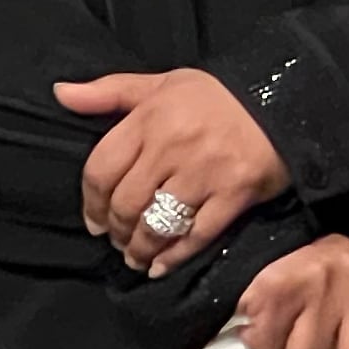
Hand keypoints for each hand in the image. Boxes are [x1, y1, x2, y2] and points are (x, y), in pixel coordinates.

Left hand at [58, 67, 284, 276]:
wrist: (288, 95)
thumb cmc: (219, 94)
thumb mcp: (164, 83)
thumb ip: (111, 92)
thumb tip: (60, 93)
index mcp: (151, 118)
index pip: (100, 171)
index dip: (91, 203)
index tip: (95, 221)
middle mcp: (174, 146)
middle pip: (126, 204)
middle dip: (116, 231)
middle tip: (118, 241)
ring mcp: (206, 172)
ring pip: (156, 224)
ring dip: (140, 248)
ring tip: (138, 256)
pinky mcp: (236, 193)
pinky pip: (197, 234)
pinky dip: (175, 256)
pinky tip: (163, 265)